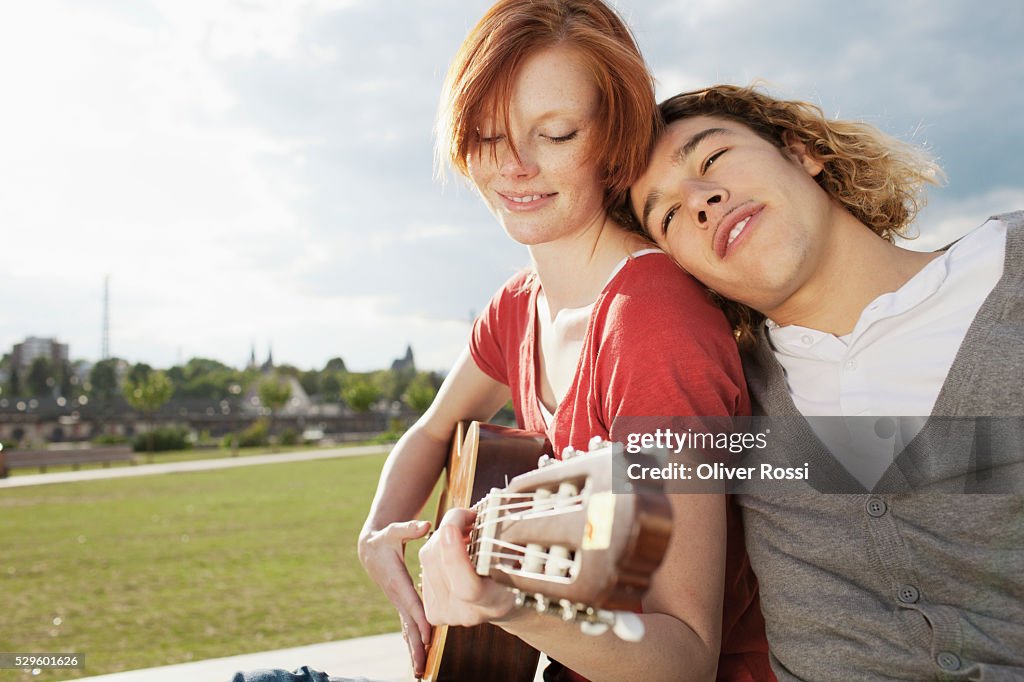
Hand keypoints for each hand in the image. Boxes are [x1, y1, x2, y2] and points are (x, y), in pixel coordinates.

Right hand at [358, 520, 432, 676]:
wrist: (370, 547)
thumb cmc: (385, 538)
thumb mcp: (394, 530)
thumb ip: (409, 528)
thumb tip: (425, 526)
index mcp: (397, 581)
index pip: (411, 604)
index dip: (419, 620)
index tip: (427, 638)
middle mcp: (397, 596)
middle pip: (407, 625)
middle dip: (414, 646)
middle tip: (421, 669)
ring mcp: (398, 602)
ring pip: (406, 629)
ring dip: (413, 650)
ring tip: (420, 671)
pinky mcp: (400, 603)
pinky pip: (407, 625)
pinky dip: (412, 641)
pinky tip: (418, 656)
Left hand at [418, 508, 516, 626]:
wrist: (505, 601)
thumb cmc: (516, 570)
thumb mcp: (519, 557)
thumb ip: (500, 539)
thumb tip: (484, 512)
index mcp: (495, 604)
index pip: (467, 587)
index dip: (455, 557)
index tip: (450, 528)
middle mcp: (468, 615)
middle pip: (440, 566)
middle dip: (448, 529)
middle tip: (467, 514)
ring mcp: (447, 614)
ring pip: (428, 560)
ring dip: (443, 536)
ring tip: (465, 528)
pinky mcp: (432, 610)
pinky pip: (425, 565)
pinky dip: (437, 547)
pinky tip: (453, 544)